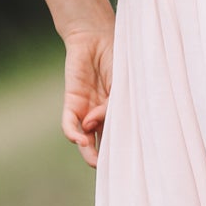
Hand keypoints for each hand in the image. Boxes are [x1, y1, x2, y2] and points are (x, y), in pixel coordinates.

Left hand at [62, 19, 113, 166]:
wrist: (95, 34)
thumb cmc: (117, 55)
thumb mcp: (123, 82)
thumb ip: (111, 104)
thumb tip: (92, 123)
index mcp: (121, 109)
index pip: (124, 133)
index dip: (127, 148)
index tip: (136, 162)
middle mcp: (103, 113)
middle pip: (104, 141)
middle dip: (107, 157)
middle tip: (113, 171)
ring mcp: (87, 108)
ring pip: (86, 137)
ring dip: (89, 151)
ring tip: (95, 161)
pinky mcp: (72, 101)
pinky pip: (69, 123)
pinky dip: (73, 132)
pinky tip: (79, 139)